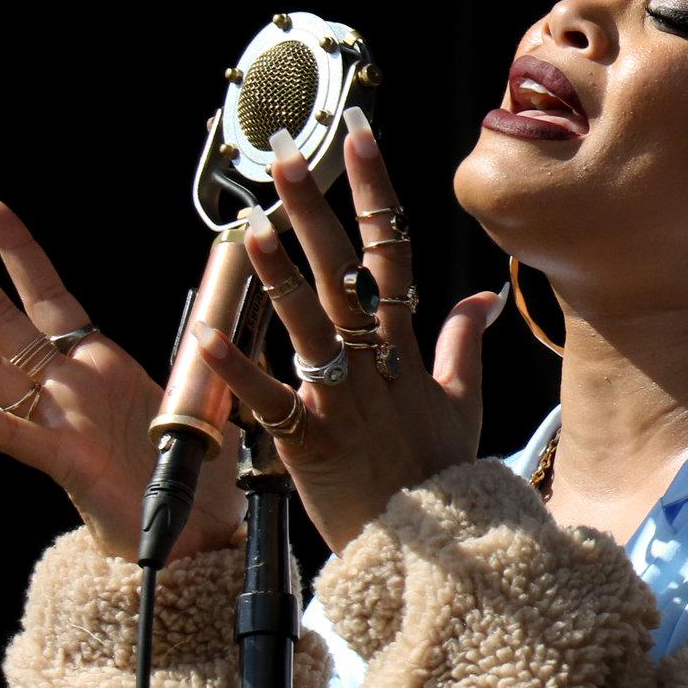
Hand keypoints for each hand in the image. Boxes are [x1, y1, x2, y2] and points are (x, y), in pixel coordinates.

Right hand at [0, 191, 247, 562]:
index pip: (48, 293)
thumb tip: (217, 319)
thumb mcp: (201, 392)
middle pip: (3, 321)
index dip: (18, 250)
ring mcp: (58, 419)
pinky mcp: (63, 459)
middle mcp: (67, 384)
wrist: (200, 526)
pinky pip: (12, 433)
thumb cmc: (196, 465)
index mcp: (98, 361)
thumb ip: (201, 354)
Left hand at [186, 108, 506, 554]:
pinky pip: (271, 401)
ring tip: (253, 228)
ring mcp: (345, 400)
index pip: (392, 252)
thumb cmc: (443, 473)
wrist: (440, 545)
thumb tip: (481, 293)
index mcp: (408, 346)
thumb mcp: (463, 400)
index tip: (360, 142)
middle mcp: (376, 362)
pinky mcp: (312, 442)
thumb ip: (461, 341)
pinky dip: (239, 370)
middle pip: (344, 272)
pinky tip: (206, 336)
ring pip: (310, 326)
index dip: (375, 193)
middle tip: (288, 158)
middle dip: (317, 210)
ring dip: (280, 277)